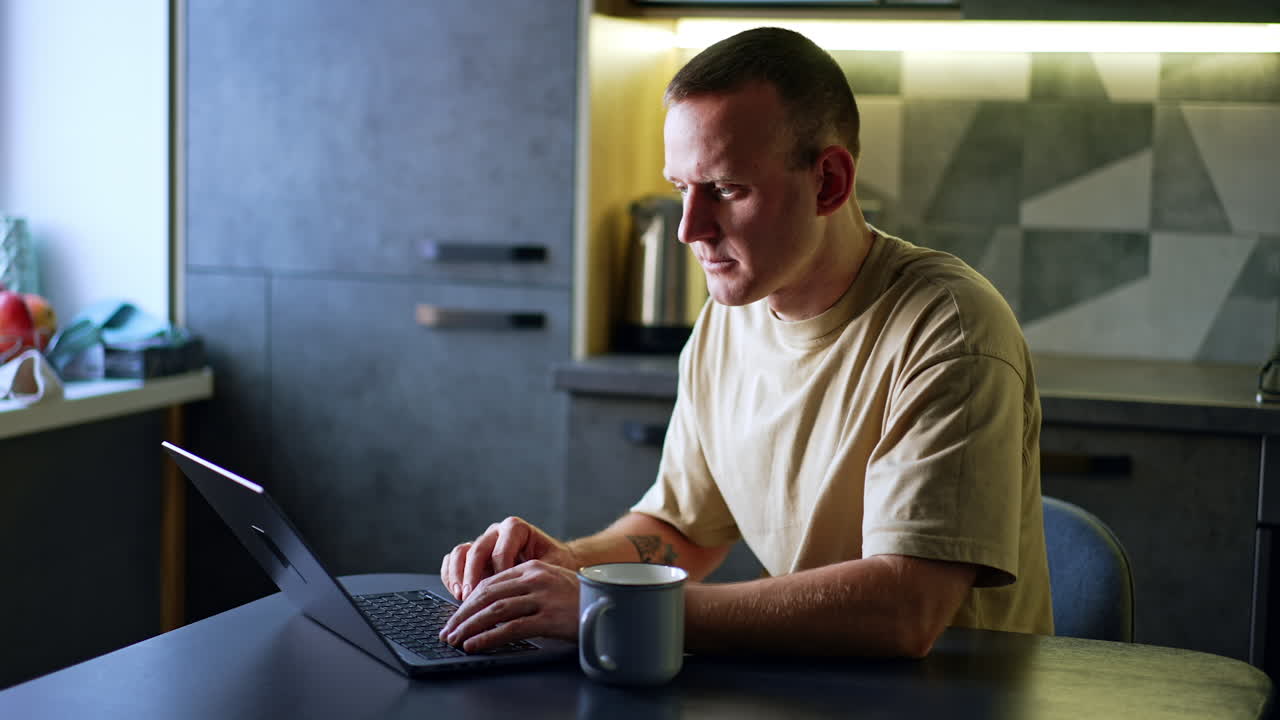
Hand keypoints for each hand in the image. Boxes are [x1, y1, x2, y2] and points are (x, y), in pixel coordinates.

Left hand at [439, 559, 579, 651]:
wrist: (615, 606)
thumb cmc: (583, 600)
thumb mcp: (552, 586)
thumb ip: (525, 590)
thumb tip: (492, 609)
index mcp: (533, 568)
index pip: (490, 582)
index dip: (468, 602)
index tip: (456, 618)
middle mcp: (536, 578)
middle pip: (487, 595)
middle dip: (463, 616)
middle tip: (448, 632)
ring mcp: (543, 597)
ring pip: (495, 610)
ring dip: (470, 627)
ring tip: (455, 640)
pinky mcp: (550, 617)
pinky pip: (511, 628)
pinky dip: (488, 638)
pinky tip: (475, 645)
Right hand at [440, 516, 578, 601]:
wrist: (553, 563)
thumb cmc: (555, 564)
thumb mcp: (552, 567)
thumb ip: (537, 576)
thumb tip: (522, 594)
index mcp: (516, 529)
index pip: (501, 549)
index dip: (498, 573)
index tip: (500, 592)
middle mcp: (496, 533)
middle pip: (477, 550)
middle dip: (472, 575)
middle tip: (471, 596)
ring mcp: (481, 544)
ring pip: (460, 553)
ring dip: (457, 576)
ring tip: (461, 596)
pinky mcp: (470, 557)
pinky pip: (452, 561)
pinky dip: (450, 577)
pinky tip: (455, 594)